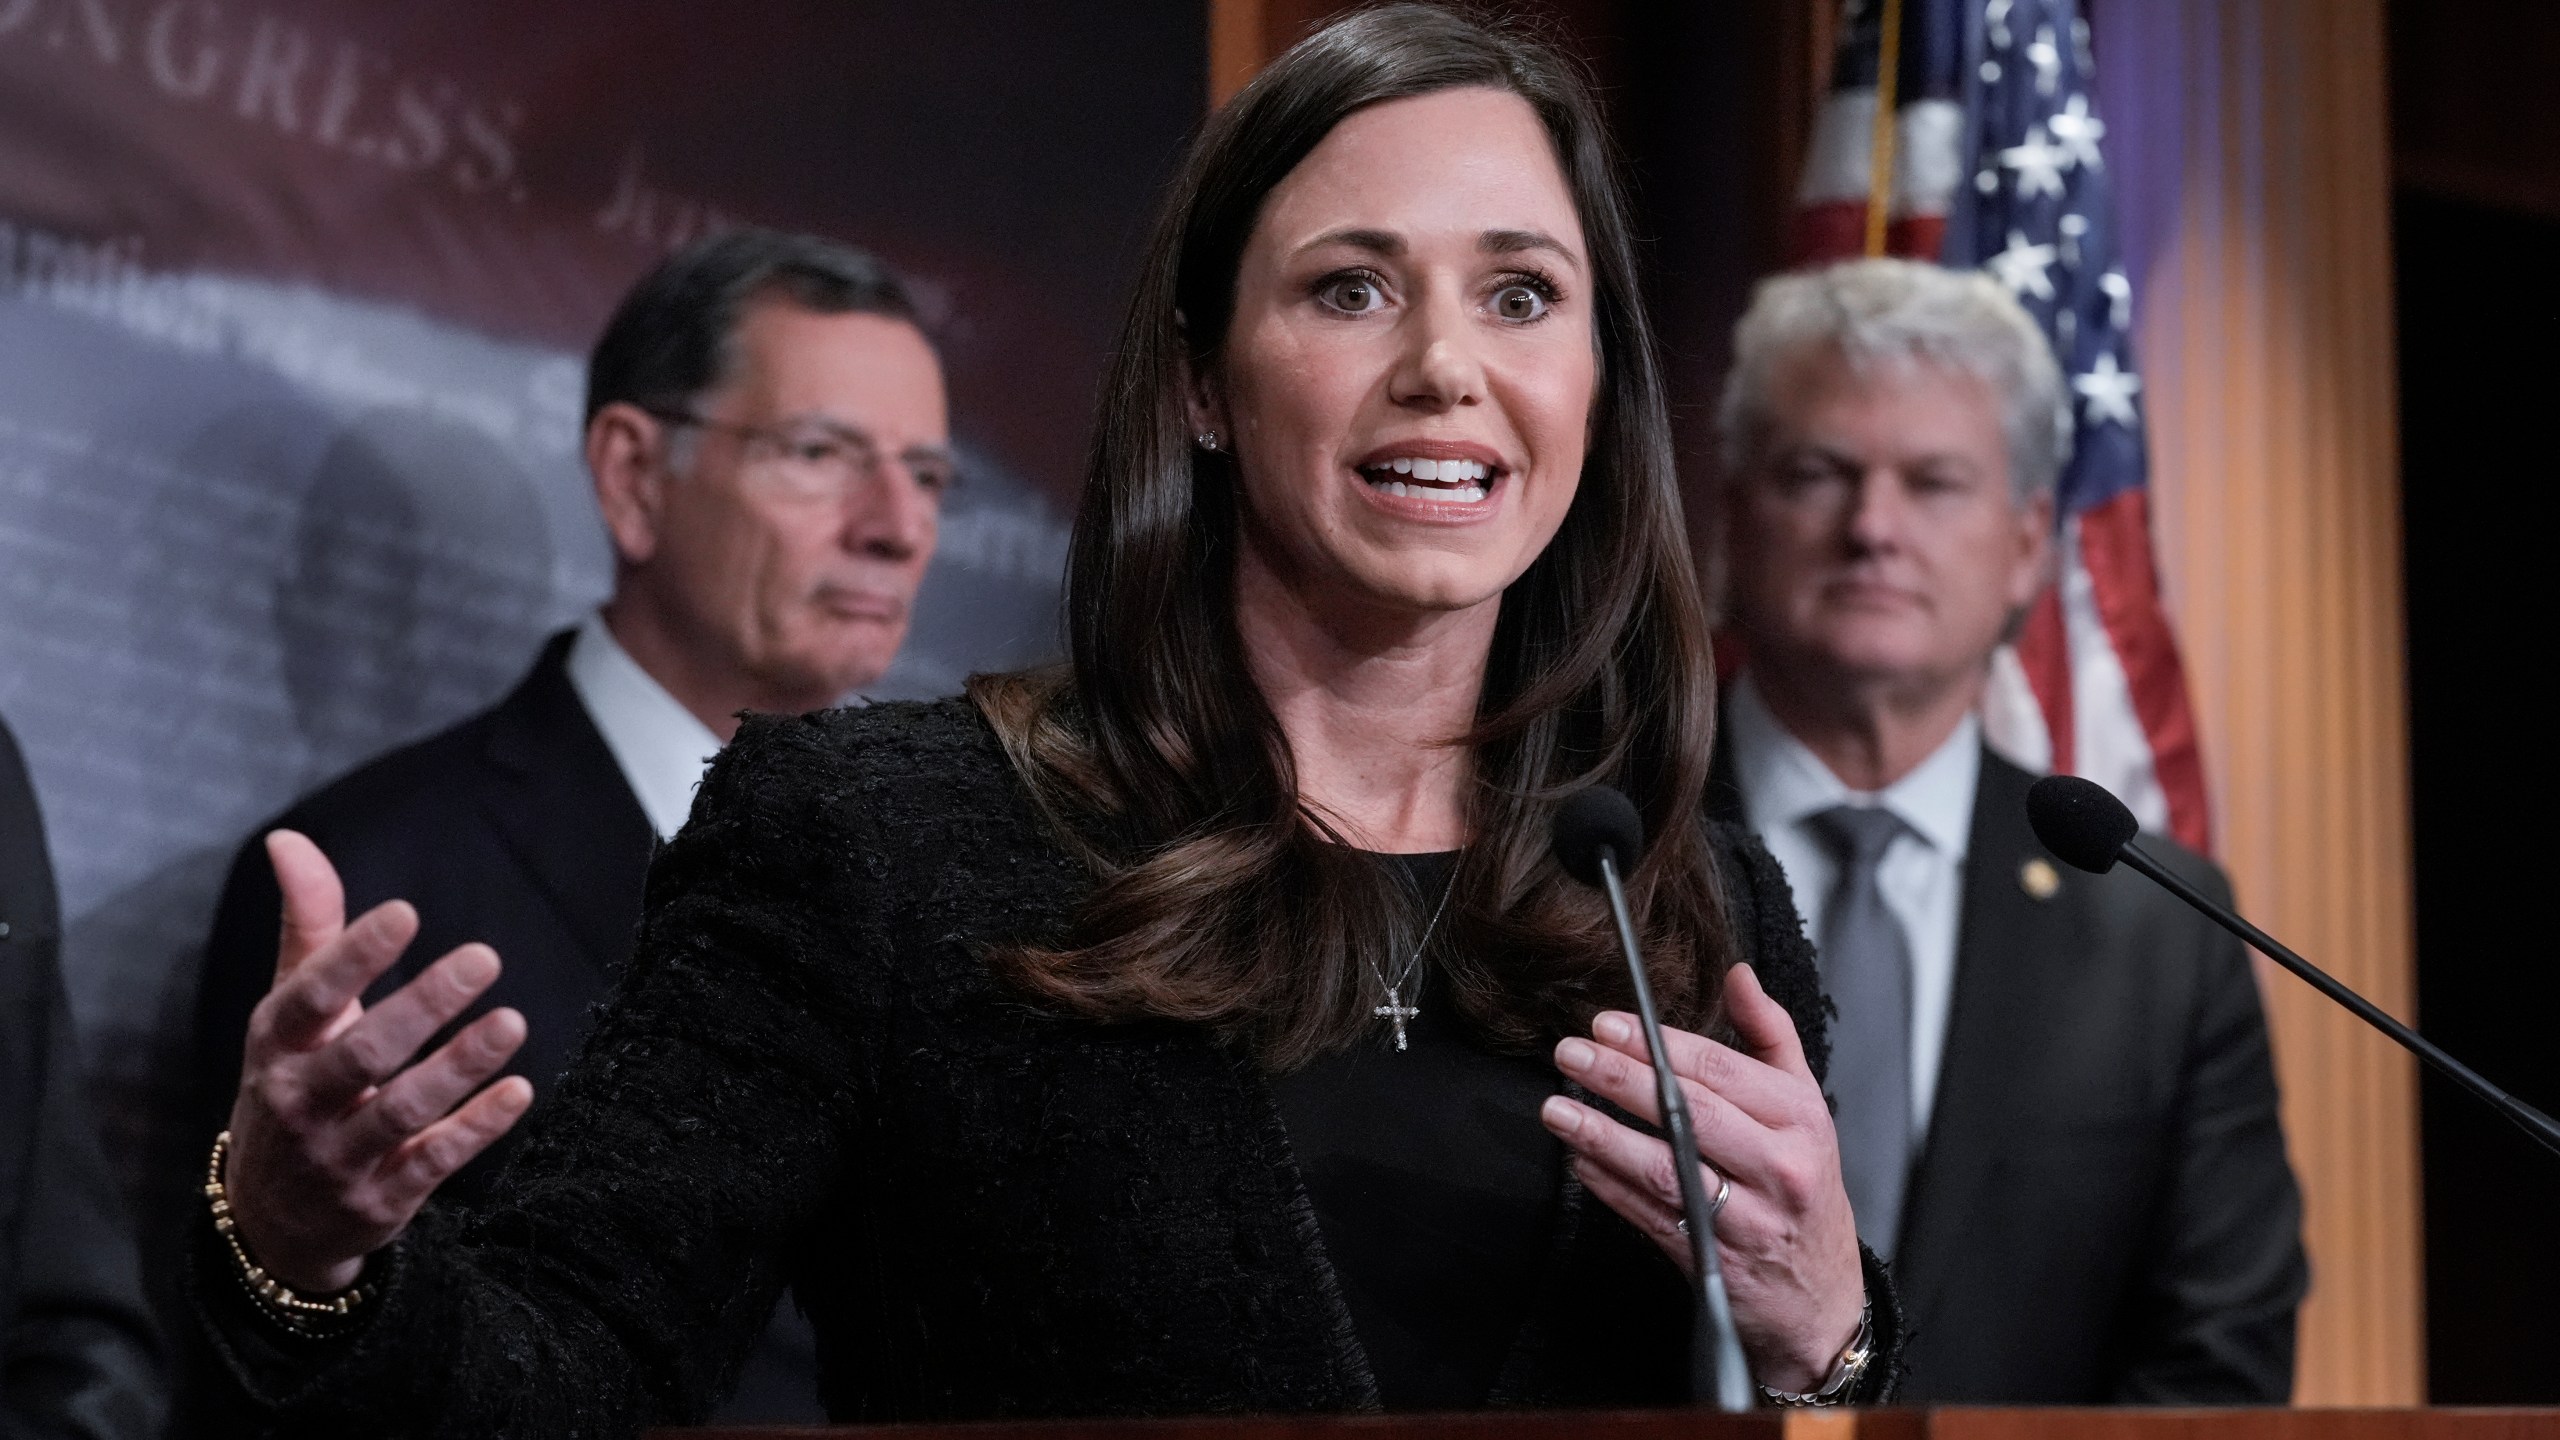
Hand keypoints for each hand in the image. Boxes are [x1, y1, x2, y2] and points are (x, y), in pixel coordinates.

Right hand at [223, 830, 533, 1293]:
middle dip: (422, 1006)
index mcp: (276, 1045)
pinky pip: (429, 1163)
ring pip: (400, 1111)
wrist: (272, 1219)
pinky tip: (518, 1090)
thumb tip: (289, 840)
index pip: (309, 997)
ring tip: (513, 1021)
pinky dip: (474, 1129)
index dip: (353, 957)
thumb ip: (308, 927)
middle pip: (362, 1053)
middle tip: (485, 957)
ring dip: (458, 1066)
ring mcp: (337, 1157)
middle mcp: (299, 1101)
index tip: (405, 913)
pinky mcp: (378, 1201)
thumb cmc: (294, 1082)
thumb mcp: (290, 1012)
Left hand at [1540, 962, 1865, 1391]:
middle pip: (1688, 1114)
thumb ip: (1770, 1034)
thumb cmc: (1806, 1184)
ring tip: (1557, 1109)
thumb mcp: (1805, 1104)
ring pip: (1664, 1170)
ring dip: (1603, 1136)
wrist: (1822, 1294)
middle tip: (1572, 1053)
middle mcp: (1777, 1168)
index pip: (1720, 1072)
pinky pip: (1650, 1217)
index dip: (1659, 1046)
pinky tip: (1579, 1159)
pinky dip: (1609, 1187)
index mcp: (1799, 1120)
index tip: (1608, 1024)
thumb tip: (1738, 974)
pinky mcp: (1712, 1260)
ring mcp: (1745, 1219)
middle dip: (1622, 1079)